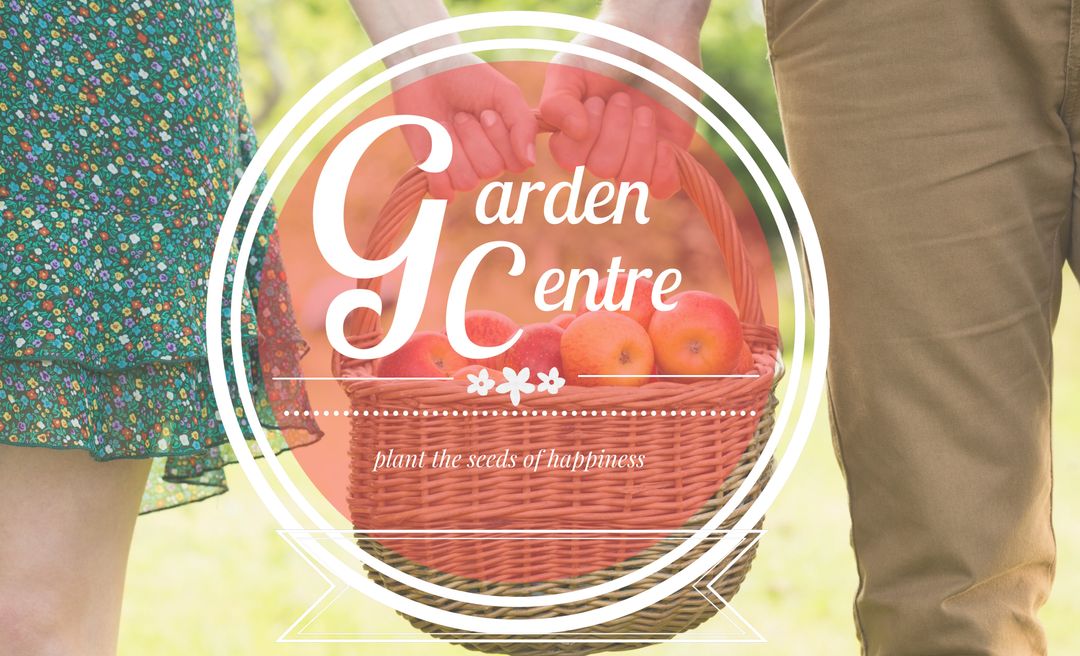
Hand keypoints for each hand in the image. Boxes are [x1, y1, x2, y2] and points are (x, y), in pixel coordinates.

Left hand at [393, 56, 537, 198]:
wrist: (424, 70)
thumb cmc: (468, 78)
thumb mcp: (505, 94)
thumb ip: (524, 125)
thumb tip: (530, 162)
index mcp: (507, 145)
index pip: (516, 164)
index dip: (499, 139)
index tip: (486, 113)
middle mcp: (486, 161)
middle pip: (490, 170)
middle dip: (473, 138)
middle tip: (461, 115)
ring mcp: (459, 169)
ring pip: (466, 181)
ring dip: (452, 147)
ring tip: (445, 123)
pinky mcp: (433, 173)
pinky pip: (442, 192)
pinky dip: (436, 171)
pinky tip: (432, 145)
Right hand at [539, 5, 705, 198]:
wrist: (652, 34)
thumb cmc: (605, 50)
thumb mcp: (569, 69)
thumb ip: (558, 102)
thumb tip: (576, 133)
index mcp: (574, 135)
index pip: (568, 159)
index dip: (584, 134)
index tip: (595, 100)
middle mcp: (602, 151)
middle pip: (602, 168)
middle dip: (614, 130)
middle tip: (621, 98)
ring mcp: (635, 156)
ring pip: (631, 181)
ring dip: (638, 141)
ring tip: (643, 111)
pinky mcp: (667, 157)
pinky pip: (660, 188)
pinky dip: (662, 169)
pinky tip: (664, 143)